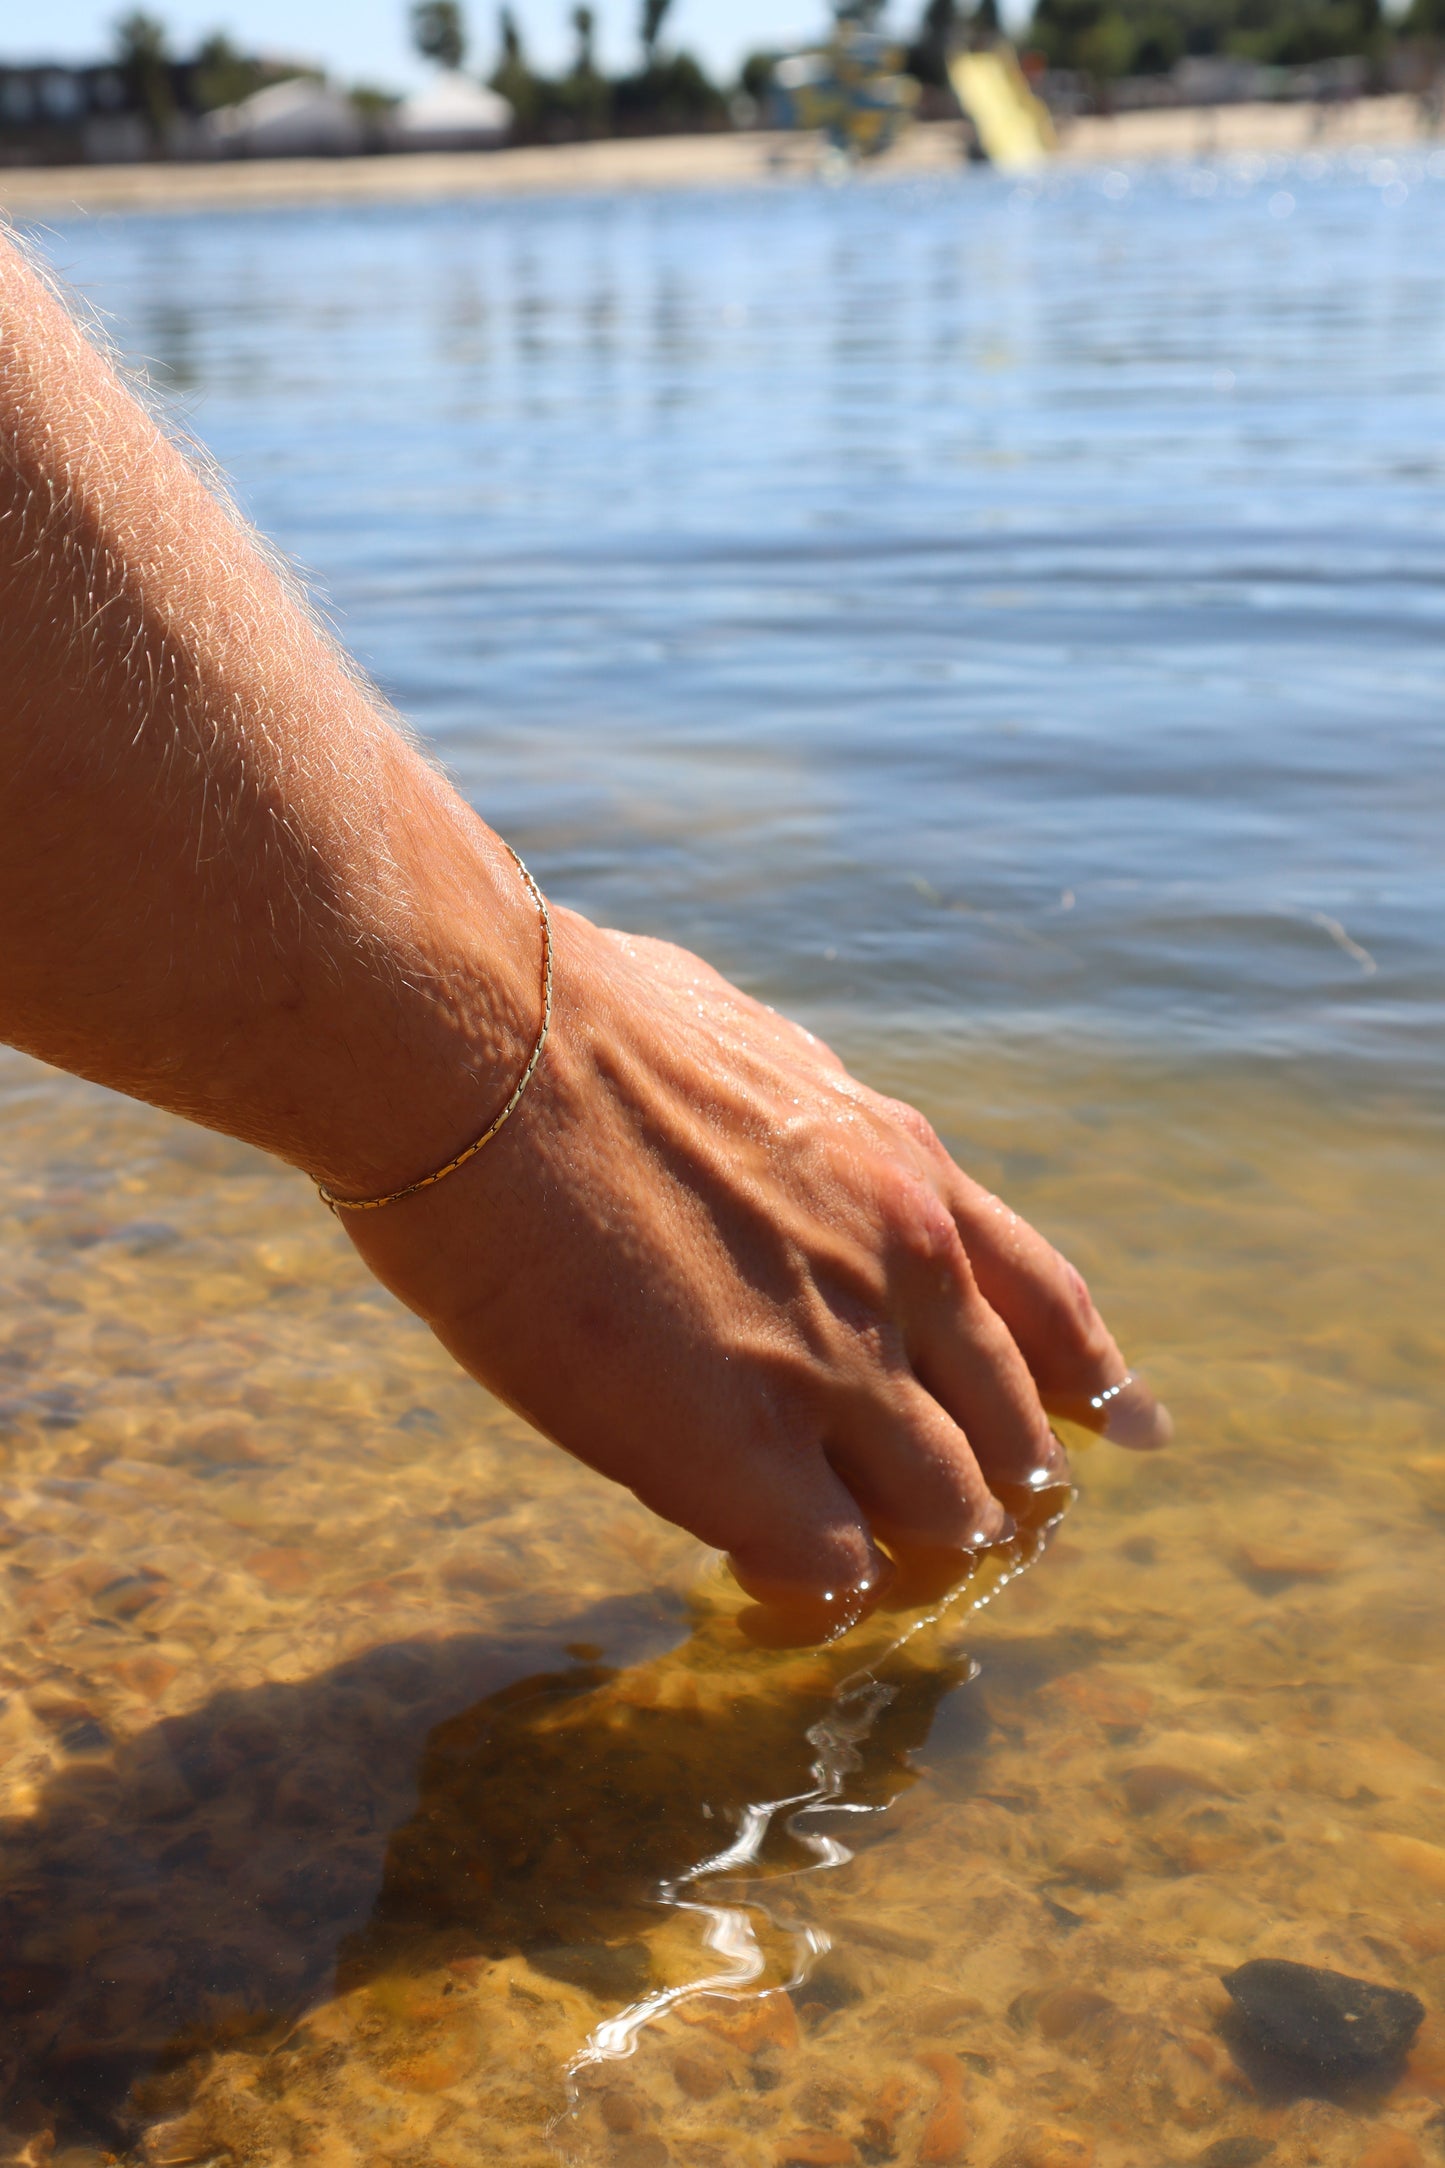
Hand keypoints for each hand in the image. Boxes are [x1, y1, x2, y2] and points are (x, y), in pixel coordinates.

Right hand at [338, 910, 1169, 1630]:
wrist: (485, 1049)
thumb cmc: (580, 1024)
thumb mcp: (753, 1054)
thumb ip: (806, 1130)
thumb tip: (790, 1136)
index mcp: (908, 1176)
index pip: (1049, 1305)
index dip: (1088, 1380)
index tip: (1126, 1428)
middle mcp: (907, 1277)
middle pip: (1009, 1432)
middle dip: (997, 1483)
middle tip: (973, 1523)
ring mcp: (835, 1371)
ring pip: (944, 1514)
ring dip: (908, 1539)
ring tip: (863, 1555)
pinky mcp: (740, 1456)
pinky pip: (828, 1567)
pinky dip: (809, 1581)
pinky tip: (764, 1571)